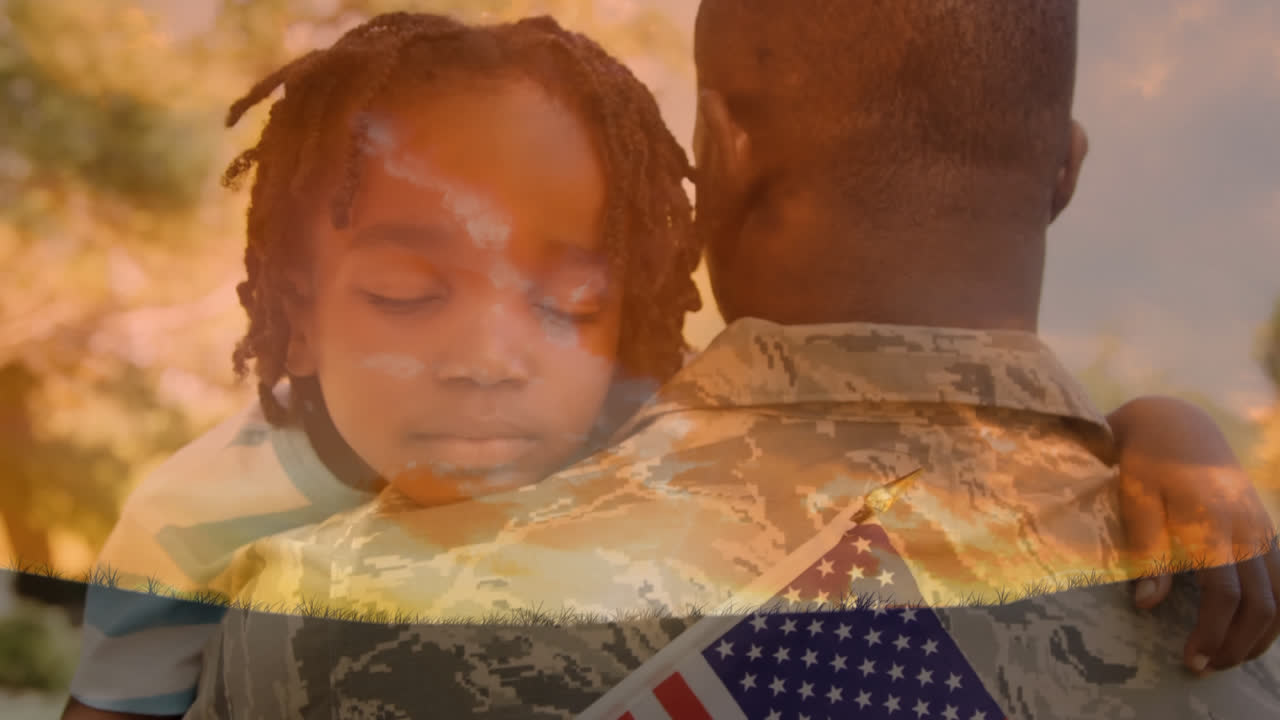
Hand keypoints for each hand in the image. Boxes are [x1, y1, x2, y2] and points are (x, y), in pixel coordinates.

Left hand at [1109, 396, 1279, 673]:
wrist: (1175, 422)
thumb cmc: (1144, 461)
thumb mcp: (1134, 498)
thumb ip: (1145, 549)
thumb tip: (1147, 604)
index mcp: (1211, 523)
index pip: (1225, 594)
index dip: (1211, 633)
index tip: (1190, 660)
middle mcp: (1246, 528)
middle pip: (1261, 603)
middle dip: (1237, 644)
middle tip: (1204, 667)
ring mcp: (1261, 527)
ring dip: (1259, 634)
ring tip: (1226, 657)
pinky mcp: (1264, 527)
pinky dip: (1275, 610)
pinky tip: (1252, 630)